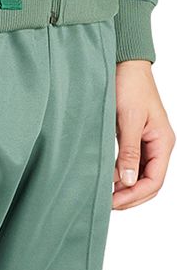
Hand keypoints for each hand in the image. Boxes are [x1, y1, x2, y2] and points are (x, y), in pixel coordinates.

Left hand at [112, 61, 174, 208]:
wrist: (125, 65)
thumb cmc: (129, 86)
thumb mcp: (128, 120)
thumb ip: (129, 152)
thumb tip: (128, 181)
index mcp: (163, 142)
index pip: (154, 181)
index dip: (135, 196)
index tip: (113, 201)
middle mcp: (159, 146)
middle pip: (150, 183)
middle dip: (131, 197)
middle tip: (108, 204)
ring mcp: (148, 143)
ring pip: (141, 176)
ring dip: (125, 188)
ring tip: (105, 195)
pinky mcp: (136, 139)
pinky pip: (132, 165)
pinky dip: (121, 175)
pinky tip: (107, 180)